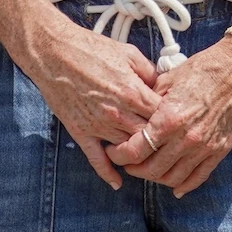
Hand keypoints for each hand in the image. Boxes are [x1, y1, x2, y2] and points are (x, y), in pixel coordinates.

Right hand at [22, 21, 162, 189]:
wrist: (55, 53)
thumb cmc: (91, 49)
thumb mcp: (129, 53)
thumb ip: (150, 72)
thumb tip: (163, 85)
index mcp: (133, 92)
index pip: (162, 117)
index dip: (172, 121)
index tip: (177, 123)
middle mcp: (118, 113)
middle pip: (147, 138)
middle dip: (158, 141)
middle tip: (167, 144)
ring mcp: (99, 125)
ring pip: (126, 150)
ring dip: (137, 155)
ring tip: (148, 158)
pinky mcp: (81, 132)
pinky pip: (96, 159)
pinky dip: (108, 173)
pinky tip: (117, 182)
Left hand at [107, 31, 231, 194]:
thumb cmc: (204, 69)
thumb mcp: (168, 79)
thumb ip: (149, 102)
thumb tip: (134, 114)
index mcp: (169, 118)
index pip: (135, 150)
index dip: (120, 155)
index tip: (115, 151)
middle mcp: (185, 138)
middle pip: (151, 170)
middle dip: (134, 169)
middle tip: (128, 161)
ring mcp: (204, 147)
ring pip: (172, 179)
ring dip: (156, 178)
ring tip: (149, 168)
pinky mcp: (219, 150)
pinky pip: (197, 178)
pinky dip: (183, 186)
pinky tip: (174, 186)